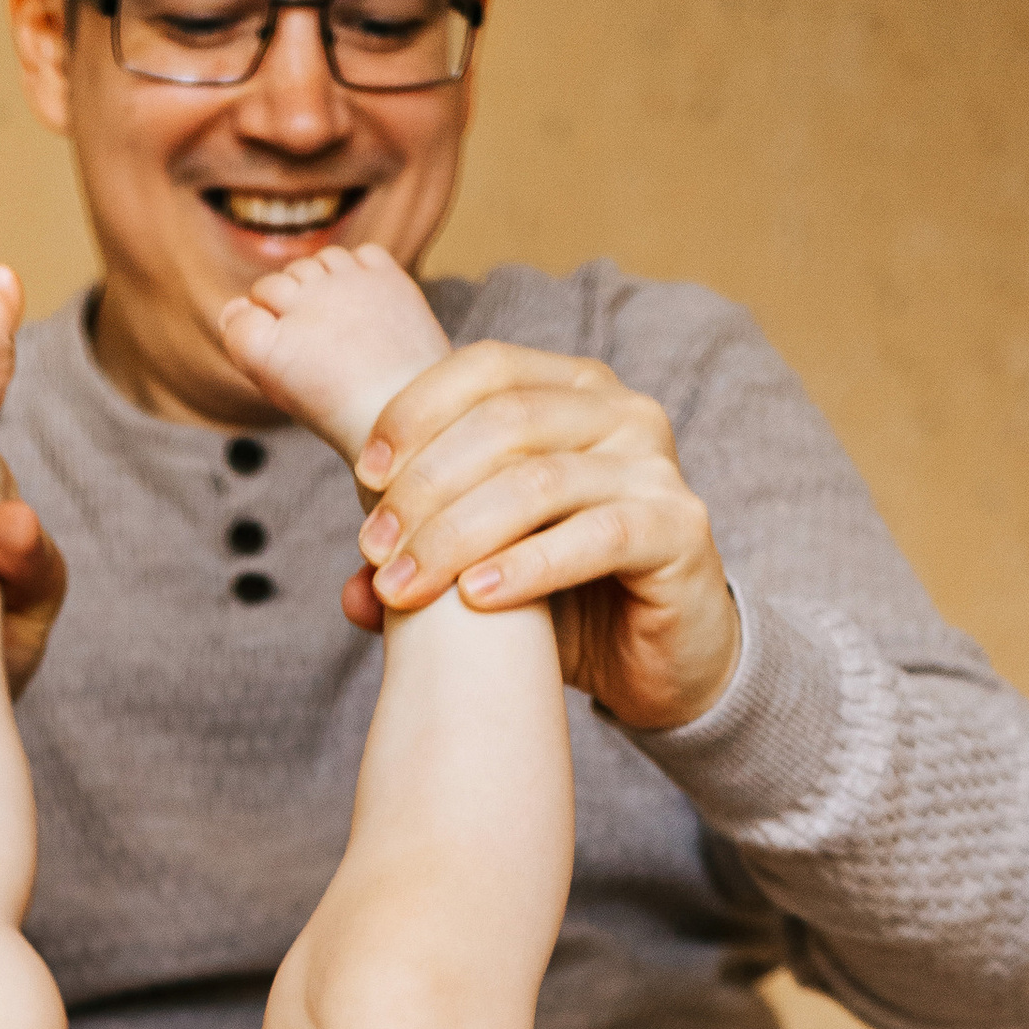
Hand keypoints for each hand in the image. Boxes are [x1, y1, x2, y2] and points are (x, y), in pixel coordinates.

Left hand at [343, 340, 740, 731]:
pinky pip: (595, 535)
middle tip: (375, 551)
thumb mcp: (484, 570)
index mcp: (571, 390)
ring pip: (538, 481)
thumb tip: (351, 593)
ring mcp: (655, 466)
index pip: (484, 367)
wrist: (660, 661)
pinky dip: (528, 566)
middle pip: (503, 422)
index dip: (416, 412)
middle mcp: (620, 411)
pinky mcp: (678, 528)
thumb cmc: (568, 599)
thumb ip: (422, 565)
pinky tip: (477, 598)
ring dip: (456, 536)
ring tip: (404, 587)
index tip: (364, 477)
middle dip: (423, 488)